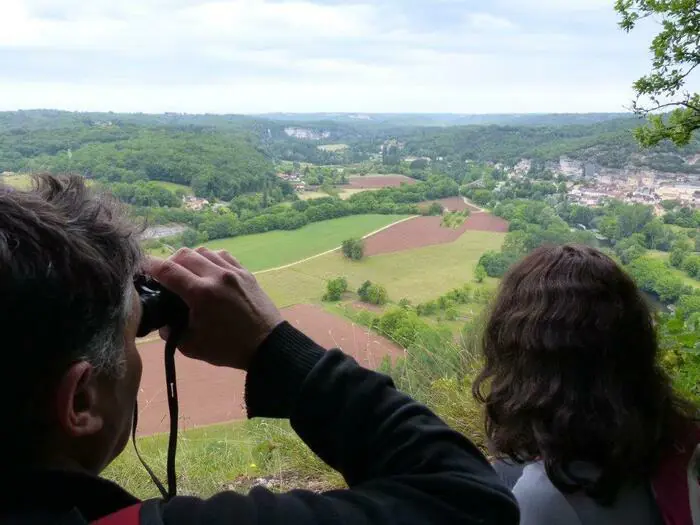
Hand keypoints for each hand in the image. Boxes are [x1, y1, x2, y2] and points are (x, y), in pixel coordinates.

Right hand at [145, 247, 282, 370]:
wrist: (267, 345)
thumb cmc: (228, 348)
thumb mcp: (191, 345)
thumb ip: (171, 331)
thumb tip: (162, 320)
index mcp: (201, 294)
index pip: (167, 270)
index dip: (149, 266)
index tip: (141, 268)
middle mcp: (216, 276)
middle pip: (184, 254)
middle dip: (169, 262)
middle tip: (165, 276)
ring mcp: (233, 271)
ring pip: (204, 251)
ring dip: (190, 259)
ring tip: (187, 273)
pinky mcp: (245, 273)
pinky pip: (222, 255)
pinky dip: (210, 259)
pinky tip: (208, 271)